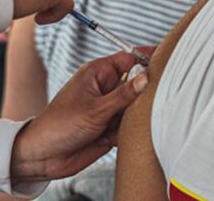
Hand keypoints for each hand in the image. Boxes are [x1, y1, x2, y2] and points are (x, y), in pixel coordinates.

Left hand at [10, 49, 154, 183]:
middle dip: (147, 92)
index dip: (147, 58)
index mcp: (97, 73)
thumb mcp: (95, 109)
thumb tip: (146, 77)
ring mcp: (108, 108)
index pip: (129, 58)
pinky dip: (131, 131)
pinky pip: (130, 126)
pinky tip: (122, 137)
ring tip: (135, 122)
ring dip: (138, 116)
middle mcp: (105, 88)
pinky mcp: (110, 128)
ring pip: (136, 107)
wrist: (45, 156)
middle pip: (137, 83)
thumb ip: (123, 95)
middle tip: (161, 98)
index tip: (169, 60)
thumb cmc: (61, 125)